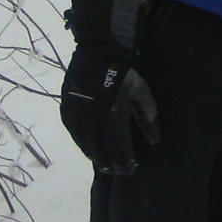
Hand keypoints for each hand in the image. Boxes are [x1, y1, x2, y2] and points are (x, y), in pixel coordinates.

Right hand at [58, 0, 160, 175]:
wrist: (98, 49)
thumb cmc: (127, 72)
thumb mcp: (143, 92)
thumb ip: (149, 117)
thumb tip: (155, 141)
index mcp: (113, 109)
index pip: (118, 143)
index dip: (123, 160)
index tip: (130, 171)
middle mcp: (91, 113)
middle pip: (98, 146)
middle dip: (108, 161)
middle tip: (115, 172)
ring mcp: (76, 109)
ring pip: (82, 140)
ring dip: (93, 154)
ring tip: (103, 163)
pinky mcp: (65, 105)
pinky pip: (72, 130)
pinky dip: (80, 141)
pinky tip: (88, 148)